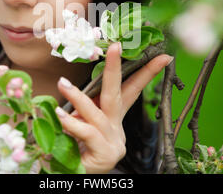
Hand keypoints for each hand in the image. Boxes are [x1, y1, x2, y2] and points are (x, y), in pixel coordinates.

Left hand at [55, 42, 173, 173]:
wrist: (78, 177)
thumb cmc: (80, 148)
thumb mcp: (82, 123)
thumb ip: (82, 108)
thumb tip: (69, 88)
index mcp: (114, 116)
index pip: (132, 89)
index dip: (147, 72)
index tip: (163, 56)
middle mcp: (117, 126)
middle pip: (119, 93)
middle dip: (116, 68)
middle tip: (115, 46)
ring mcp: (113, 140)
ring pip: (97, 112)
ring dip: (78, 96)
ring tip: (63, 83)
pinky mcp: (105, 153)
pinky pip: (87, 132)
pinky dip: (72, 123)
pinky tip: (60, 115)